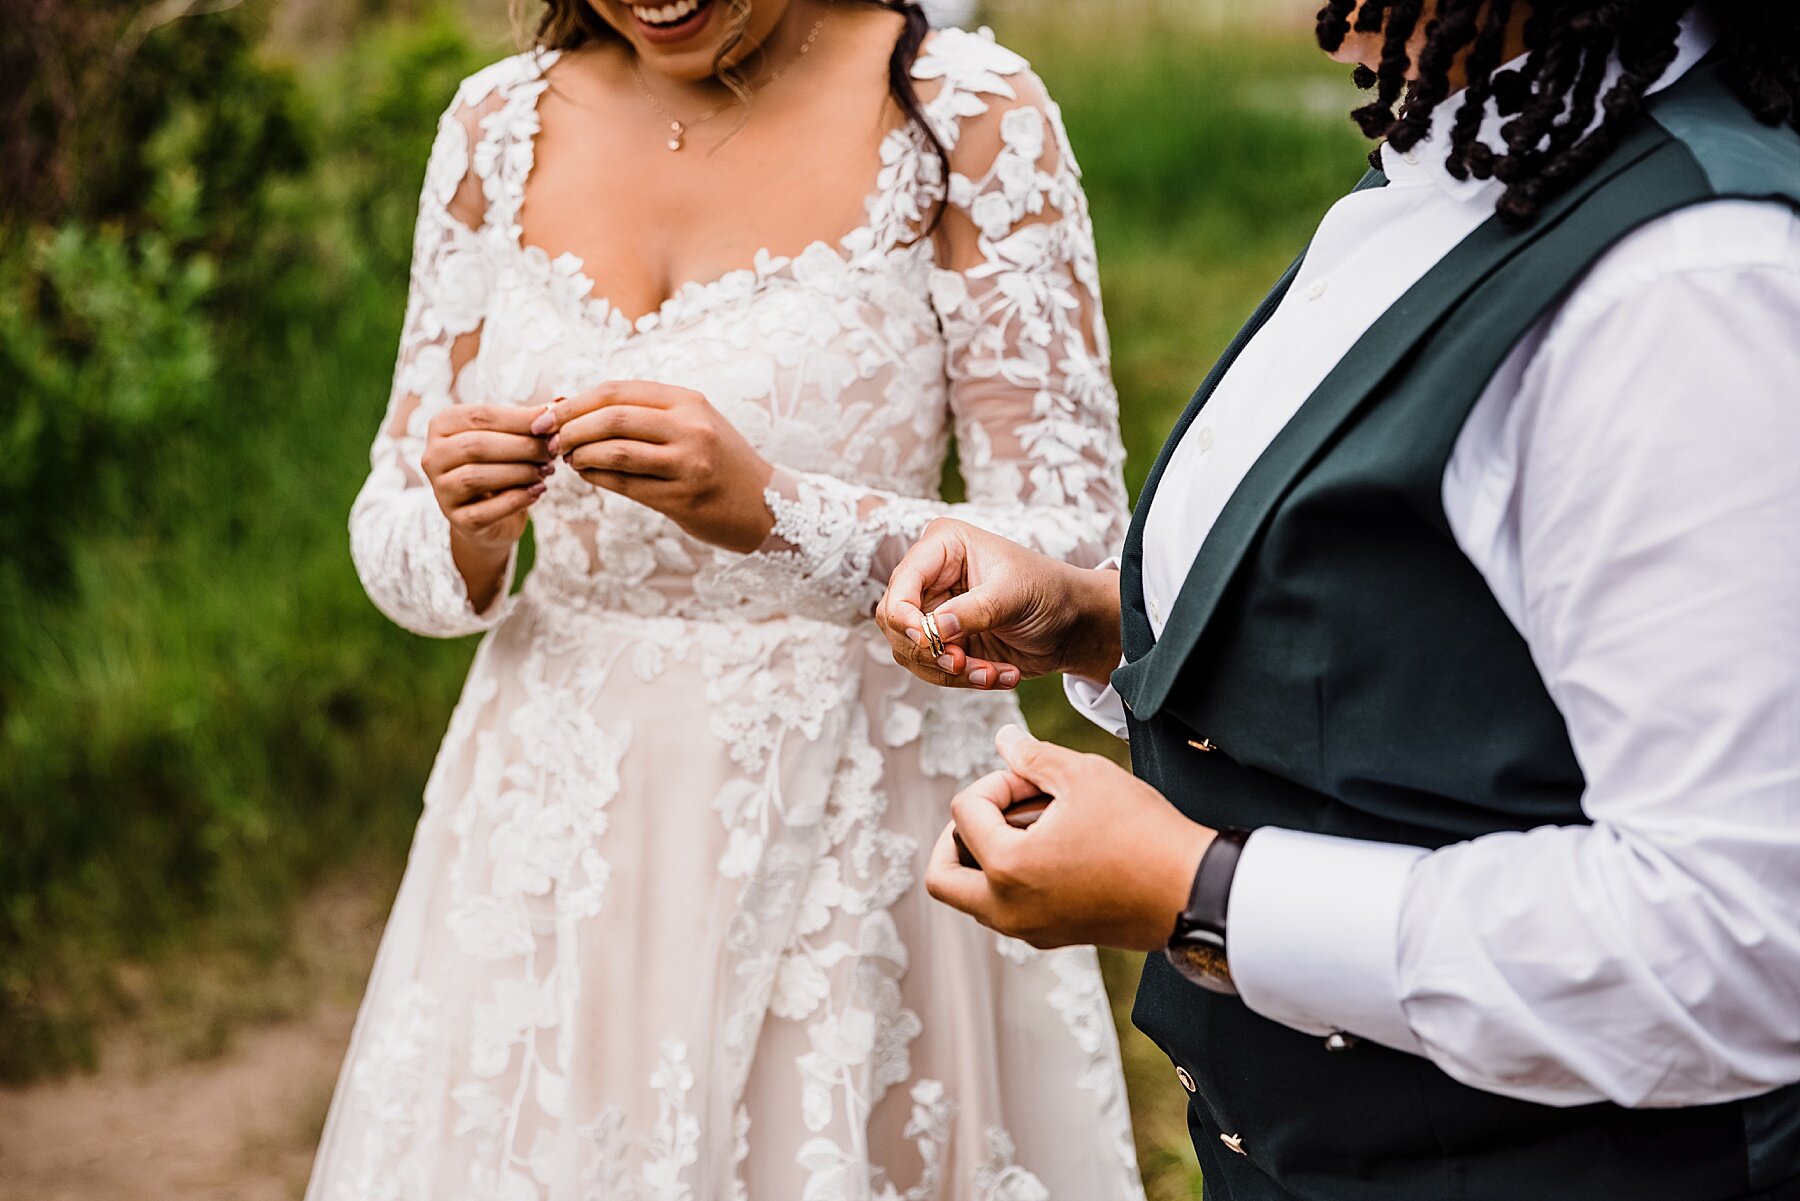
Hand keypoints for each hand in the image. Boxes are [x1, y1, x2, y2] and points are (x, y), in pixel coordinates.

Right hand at [421, 404, 554, 609]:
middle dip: (521, 446)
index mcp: (442, 426)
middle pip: (477, 445)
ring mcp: (441, 490)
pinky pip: (486, 510)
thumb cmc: (500, 465)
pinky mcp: (456, 520)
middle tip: (553, 449)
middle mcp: (433, 457)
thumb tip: (561, 402)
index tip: (551, 421)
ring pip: (476, 476)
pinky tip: (538, 491)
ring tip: (547, 470)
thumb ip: (530, 421)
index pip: (479, 415)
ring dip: (519, 472)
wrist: (489, 515)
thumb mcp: (510, 438)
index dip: (518, 418)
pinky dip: (517, 499)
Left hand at [532, 382, 774, 553]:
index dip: (574, 402)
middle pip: (612, 418)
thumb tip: (568, 405)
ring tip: (568, 458)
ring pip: (615, 452)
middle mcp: (691, 428)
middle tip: (548, 440)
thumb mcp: (690, 423)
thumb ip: (641, 413)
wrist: (765, 505)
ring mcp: (689, 464)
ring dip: (580, 455)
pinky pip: (625, 485)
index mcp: (689, 401)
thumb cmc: (717, 461)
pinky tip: (587, 475)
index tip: (547, 414)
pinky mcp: (683, 498)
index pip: (617, 391)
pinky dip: (596, 478)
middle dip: (570, 428)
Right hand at [875, 518, 1122, 690]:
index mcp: (943, 547)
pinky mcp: (946, 644)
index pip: (901, 584)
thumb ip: (972, 611)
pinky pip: (935, 671)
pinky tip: (1002, 675)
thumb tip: (930, 631)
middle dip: (930, 650)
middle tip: (961, 663)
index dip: (904, 617)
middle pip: (895, 623)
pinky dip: (966, 680)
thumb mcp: (1014, 594)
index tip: (927, 641)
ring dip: (952, 672)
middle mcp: (931, 578)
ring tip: (993, 674)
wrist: (1074, 624)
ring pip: (913, 653)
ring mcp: (935, 613)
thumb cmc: (1049, 591)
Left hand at [926, 725, 1212, 951]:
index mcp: (1007, 869)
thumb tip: (1003, 739)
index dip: (995, 782)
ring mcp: (1031, 929)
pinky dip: (1011, 878)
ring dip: (985, 856)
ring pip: (973, 897)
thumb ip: (1033, 756)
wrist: (1194, 891)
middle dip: (956, 834)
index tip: (1033, 777)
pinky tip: (1054, 846)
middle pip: (942, 877)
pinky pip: (1007, 909)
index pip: (964, 812)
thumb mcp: (1083, 776)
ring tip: (1030, 823)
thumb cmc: (1142, 831)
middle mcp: (1009, 910)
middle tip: (995, 808)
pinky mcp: (1054, 936)